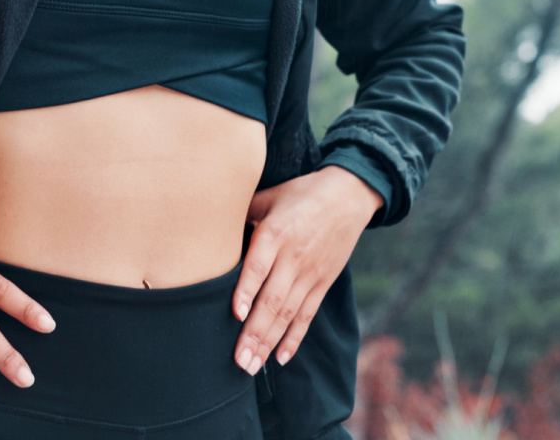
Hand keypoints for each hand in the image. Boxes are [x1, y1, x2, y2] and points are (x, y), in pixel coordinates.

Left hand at [232, 165, 382, 374]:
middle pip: (272, 300)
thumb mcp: (268, 196)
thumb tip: (210, 229)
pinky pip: (307, 315)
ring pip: (288, 314)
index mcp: (276, 233)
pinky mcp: (323, 283)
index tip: (235, 315)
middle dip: (254, 333)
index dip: (247, 292)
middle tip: (239, 359)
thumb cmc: (299, 194)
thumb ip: (242, 214)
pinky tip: (281, 357)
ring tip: (252, 365)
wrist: (348, 194)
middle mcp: (294, 257)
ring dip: (269, 342)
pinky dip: (295, 338)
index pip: (259, 267)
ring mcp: (310, 273)